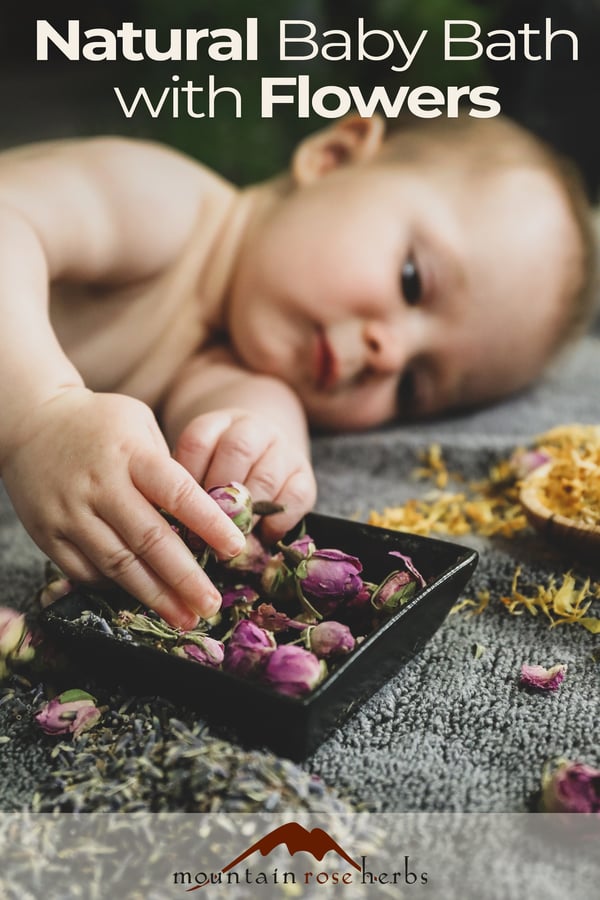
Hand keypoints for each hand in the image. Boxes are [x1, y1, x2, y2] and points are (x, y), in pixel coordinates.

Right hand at [0, 389, 245, 627]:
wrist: (31, 421)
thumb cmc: (100, 423)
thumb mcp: (140, 423)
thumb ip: (168, 467)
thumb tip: (206, 514)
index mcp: (130, 454)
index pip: (177, 492)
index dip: (209, 524)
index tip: (235, 549)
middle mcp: (100, 486)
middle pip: (149, 540)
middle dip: (185, 578)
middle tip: (210, 605)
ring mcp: (70, 513)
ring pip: (117, 564)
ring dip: (154, 595)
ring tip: (183, 617)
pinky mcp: (47, 534)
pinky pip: (84, 571)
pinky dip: (115, 588)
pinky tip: (140, 598)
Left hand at [173, 409, 316, 542]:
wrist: (263, 453)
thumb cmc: (220, 469)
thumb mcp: (201, 466)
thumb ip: (189, 487)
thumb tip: (181, 526)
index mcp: (219, 422)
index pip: (198, 440)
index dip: (188, 477)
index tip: (181, 507)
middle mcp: (254, 428)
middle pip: (237, 451)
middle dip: (220, 494)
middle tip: (209, 525)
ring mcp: (283, 448)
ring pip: (267, 476)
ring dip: (249, 512)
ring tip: (234, 537)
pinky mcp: (306, 473)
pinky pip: (297, 496)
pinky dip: (278, 520)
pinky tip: (263, 535)